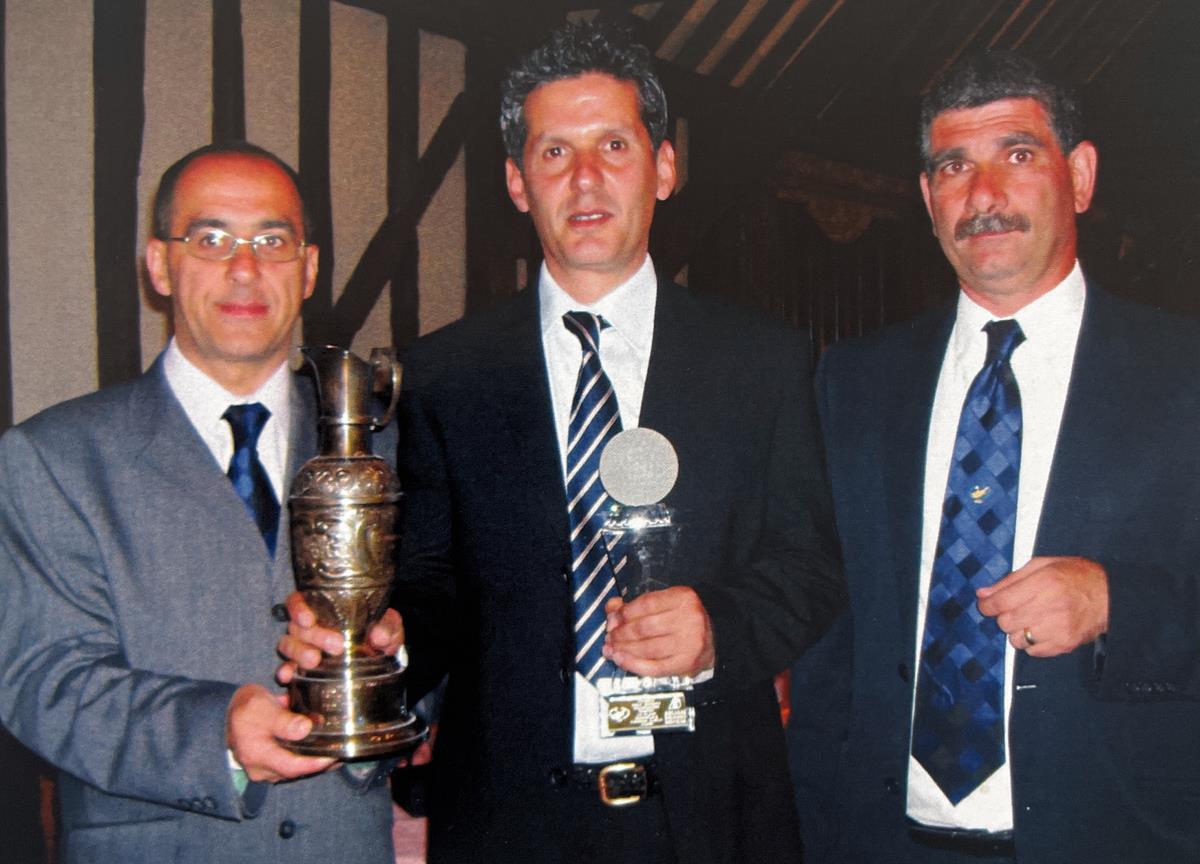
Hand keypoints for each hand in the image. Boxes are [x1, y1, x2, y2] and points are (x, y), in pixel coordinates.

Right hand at [225, 683, 334, 782]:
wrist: (230, 713)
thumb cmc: (244, 709)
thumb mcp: (260, 707)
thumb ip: (282, 720)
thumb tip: (305, 728)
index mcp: (257, 755)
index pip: (291, 767)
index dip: (315, 763)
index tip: (335, 755)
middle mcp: (261, 768)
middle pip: (297, 770)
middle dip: (321, 764)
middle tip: (343, 753)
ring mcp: (266, 769)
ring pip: (296, 768)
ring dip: (316, 761)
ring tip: (339, 752)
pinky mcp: (271, 764)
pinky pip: (293, 763)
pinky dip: (308, 757)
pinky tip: (325, 749)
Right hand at [276, 591, 404, 684]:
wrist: (382, 659)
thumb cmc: (381, 634)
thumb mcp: (390, 626)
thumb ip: (388, 627)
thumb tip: (379, 636)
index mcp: (326, 609)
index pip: (299, 601)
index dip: (298, 608)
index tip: (308, 620)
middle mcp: (310, 626)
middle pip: (297, 626)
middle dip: (314, 636)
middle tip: (336, 645)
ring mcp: (304, 647)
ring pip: (288, 644)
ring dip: (299, 652)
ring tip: (314, 661)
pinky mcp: (303, 668)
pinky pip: (287, 667)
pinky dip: (286, 671)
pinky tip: (288, 676)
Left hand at [602, 586, 714, 676]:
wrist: (716, 637)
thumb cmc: (685, 618)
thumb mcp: (666, 602)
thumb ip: (638, 604)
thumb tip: (611, 608)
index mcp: (683, 598)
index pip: (646, 604)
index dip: (624, 612)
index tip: (612, 618)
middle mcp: (689, 619)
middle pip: (644, 627)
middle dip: (621, 633)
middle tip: (609, 635)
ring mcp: (689, 643)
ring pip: (647, 648)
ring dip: (623, 649)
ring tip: (610, 648)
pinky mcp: (686, 663)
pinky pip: (654, 667)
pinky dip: (633, 664)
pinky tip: (620, 660)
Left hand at [976, 556, 1108, 656]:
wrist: (1110, 596)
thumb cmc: (1075, 576)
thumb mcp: (1042, 566)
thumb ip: (1010, 580)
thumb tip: (983, 594)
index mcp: (1044, 583)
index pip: (1002, 601)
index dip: (987, 605)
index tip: (986, 605)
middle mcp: (1051, 606)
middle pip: (1006, 622)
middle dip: (1004, 616)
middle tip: (1016, 609)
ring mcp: (1058, 628)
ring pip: (1017, 639)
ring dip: (1017, 631)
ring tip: (1031, 619)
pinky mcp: (1065, 644)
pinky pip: (1033, 651)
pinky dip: (1032, 642)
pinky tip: (1042, 629)